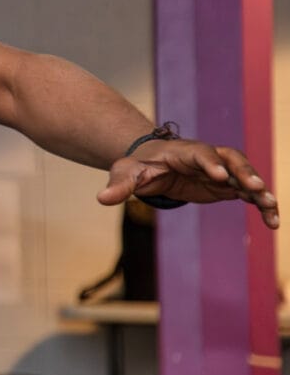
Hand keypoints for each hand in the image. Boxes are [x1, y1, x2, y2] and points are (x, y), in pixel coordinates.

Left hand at [97, 138, 277, 228]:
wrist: (152, 165)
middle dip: (243, 172)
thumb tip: (101, 199)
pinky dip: (262, 205)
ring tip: (270, 207)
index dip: (209, 162)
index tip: (218, 175)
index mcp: (183, 151)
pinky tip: (272, 222)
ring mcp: (220, 171)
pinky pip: (248, 193)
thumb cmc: (139, 166)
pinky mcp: (227, 186)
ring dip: (259, 190)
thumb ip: (119, 186)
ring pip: (245, 176)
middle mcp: (207, 158)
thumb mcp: (126, 173)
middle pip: (230, 160)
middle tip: (255, 187)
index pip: (200, 153)